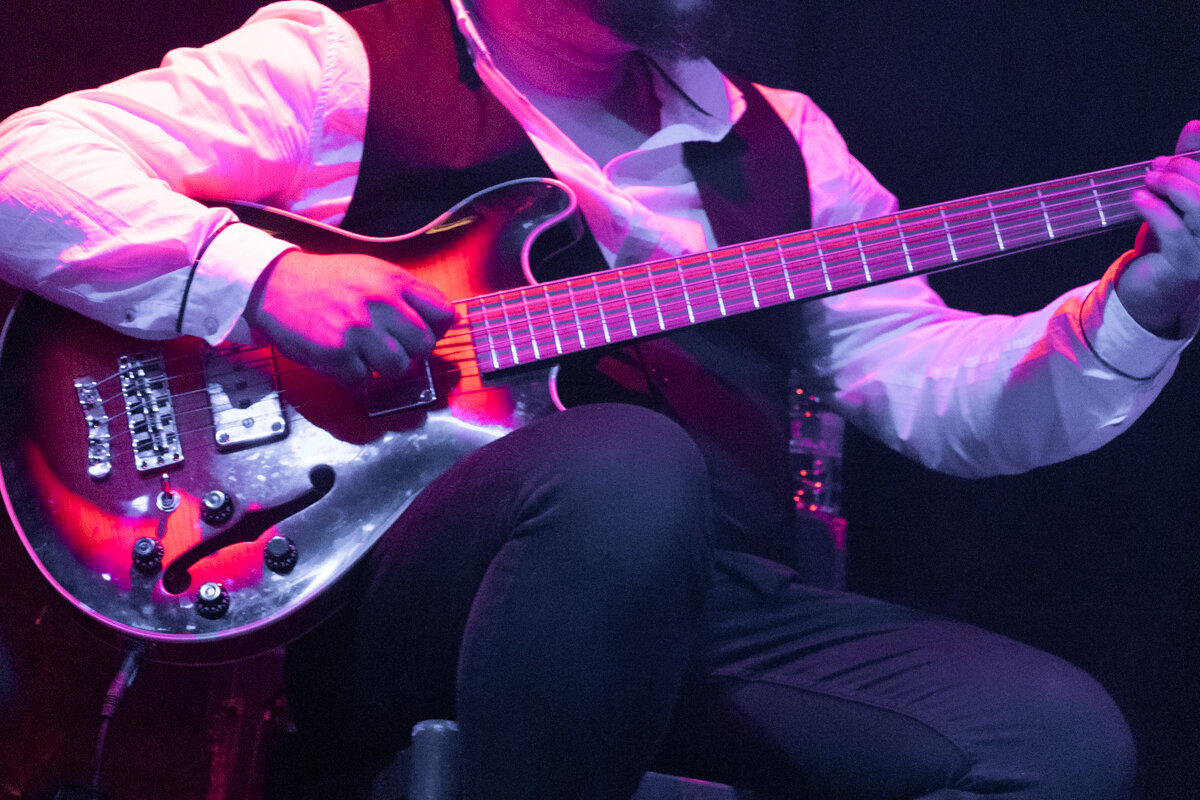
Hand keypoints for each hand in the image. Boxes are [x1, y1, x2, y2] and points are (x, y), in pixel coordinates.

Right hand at [243, 249, 456, 382]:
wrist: (275, 284)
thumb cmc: (327, 281)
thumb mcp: (372, 271)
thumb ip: (409, 294)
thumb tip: (451, 320)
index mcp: (393, 281)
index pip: (443, 313)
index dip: (436, 328)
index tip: (422, 331)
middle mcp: (379, 302)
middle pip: (425, 345)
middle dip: (410, 350)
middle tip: (390, 343)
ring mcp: (358, 329)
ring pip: (398, 368)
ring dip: (384, 366)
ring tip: (365, 351)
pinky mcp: (336, 353)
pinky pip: (363, 380)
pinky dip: (354, 375)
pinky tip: (343, 357)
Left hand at [1116, 120, 1199, 336]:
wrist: (1153, 289)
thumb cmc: (1172, 240)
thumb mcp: (1181, 199)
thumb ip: (1190, 165)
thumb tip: (1195, 125)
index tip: (1185, 142)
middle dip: (1186, 167)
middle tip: (1157, 165)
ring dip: (1172, 184)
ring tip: (1149, 178)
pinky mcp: (1188, 267)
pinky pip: (1174, 230)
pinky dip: (1153, 208)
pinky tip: (1138, 198)